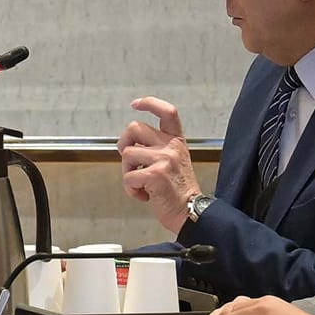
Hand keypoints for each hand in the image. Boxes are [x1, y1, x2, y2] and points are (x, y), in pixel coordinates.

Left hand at [118, 97, 201, 233]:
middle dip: (124, 143)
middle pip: (134, 127)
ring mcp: (164, 159)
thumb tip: (131, 145)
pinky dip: (130, 189)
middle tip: (131, 162)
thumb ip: (156, 148)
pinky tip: (143, 195)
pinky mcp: (155, 174)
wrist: (191, 212)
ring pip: (127, 153)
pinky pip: (128, 176)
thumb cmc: (178, 190)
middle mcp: (171, 147)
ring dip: (127, 171)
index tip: (136, 104)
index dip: (150, 103)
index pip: (167, 112)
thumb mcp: (174, 161)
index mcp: (177, 141)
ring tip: (140, 183)